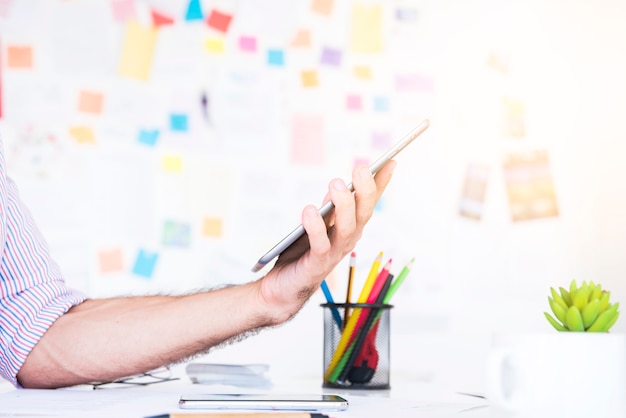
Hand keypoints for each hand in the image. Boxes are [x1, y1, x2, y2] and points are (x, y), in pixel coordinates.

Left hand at [258, 161, 395, 322]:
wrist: (283, 288)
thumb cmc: (301, 253)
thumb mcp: (317, 223)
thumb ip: (329, 206)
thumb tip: (340, 185)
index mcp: (350, 227)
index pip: (369, 203)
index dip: (381, 184)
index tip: (390, 162)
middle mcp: (347, 240)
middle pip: (363, 214)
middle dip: (365, 190)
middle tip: (360, 169)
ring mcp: (334, 253)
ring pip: (346, 228)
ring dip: (343, 205)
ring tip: (335, 185)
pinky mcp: (317, 264)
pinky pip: (320, 245)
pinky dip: (315, 227)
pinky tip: (309, 211)